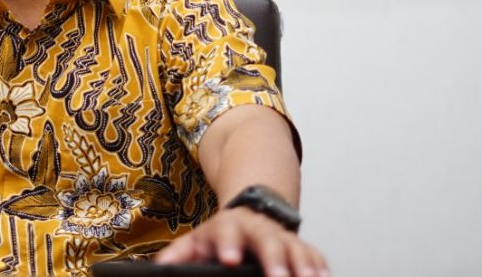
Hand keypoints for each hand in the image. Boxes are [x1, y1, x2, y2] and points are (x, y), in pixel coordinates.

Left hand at [154, 207, 327, 276]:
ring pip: (295, 249)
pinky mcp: (301, 247)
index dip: (228, 245)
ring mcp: (283, 237)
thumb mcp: (199, 240)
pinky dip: (320, 267)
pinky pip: (314, 256)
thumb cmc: (222, 235)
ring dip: (302, 265)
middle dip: (274, 260)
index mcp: (230, 226)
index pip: (227, 232)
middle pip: (267, 241)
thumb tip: (162, 268)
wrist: (250, 213)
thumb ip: (181, 253)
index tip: (228, 260)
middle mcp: (259, 229)